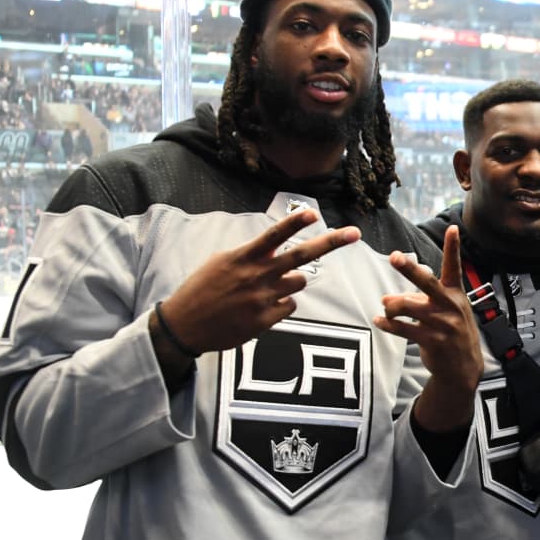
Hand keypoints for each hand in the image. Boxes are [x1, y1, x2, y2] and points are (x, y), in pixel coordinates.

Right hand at [158, 209, 360, 353]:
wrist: (184, 325)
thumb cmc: (202, 289)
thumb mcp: (221, 262)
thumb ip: (250, 253)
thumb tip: (275, 246)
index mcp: (243, 257)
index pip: (273, 236)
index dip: (294, 223)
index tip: (313, 214)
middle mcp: (256, 276)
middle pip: (301, 256)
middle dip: (330, 242)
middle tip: (354, 233)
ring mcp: (263, 299)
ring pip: (298, 283)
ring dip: (290, 282)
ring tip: (263, 288)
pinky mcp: (265, 320)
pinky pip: (290, 306)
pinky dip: (281, 305)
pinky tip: (260, 308)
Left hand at [374, 226, 482, 431]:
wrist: (464, 368)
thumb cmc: (451, 332)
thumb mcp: (444, 311)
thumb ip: (418, 300)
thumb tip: (388, 299)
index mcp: (456, 294)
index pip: (454, 266)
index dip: (453, 247)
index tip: (453, 227)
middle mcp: (450, 306)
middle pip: (427, 283)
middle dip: (410, 269)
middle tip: (394, 256)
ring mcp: (442, 324)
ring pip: (408, 307)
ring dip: (391, 306)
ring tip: (385, 308)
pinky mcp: (433, 341)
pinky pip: (404, 329)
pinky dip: (388, 324)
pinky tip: (379, 321)